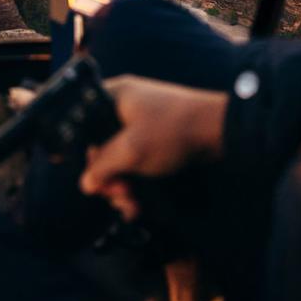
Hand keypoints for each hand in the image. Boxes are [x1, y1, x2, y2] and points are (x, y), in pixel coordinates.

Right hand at [79, 76, 227, 219]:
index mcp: (114, 96)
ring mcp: (141, 123)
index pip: (83, 124)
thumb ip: (103, 167)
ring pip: (119, 159)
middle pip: (102, 147)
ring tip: (131, 204)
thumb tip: (86, 183)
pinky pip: (136, 162)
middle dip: (108, 177)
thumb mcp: (131, 150)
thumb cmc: (171, 130)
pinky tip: (138, 204)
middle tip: (118, 195)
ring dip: (122, 185)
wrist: (217, 130)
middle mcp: (125, 107)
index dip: (85, 154)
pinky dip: (135, 182)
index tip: (92, 177)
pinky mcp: (155, 139)